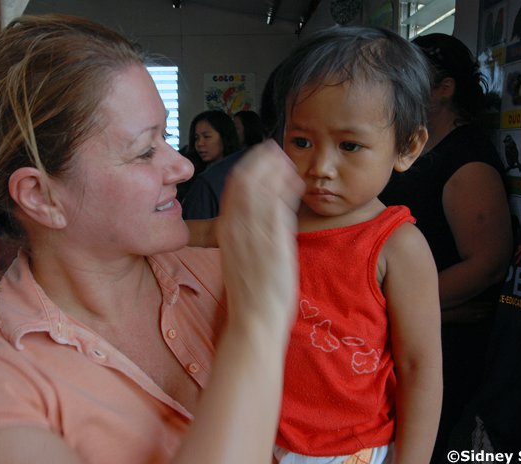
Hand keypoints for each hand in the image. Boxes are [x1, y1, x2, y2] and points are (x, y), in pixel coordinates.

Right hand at [217, 140, 303, 336]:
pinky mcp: (273, 242)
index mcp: (226, 232)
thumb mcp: (237, 259)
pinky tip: (295, 181)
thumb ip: (242, 236)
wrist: (253, 321)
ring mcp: (254, 234)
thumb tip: (250, 219)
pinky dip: (285, 188)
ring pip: (260, 187)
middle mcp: (236, 228)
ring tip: (286, 159)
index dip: (247, 168)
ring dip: (274, 168)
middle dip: (260, 160)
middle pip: (244, 180)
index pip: (232, 188)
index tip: (260, 158)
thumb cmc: (249, 294)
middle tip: (274, 149)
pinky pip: (277, 205)